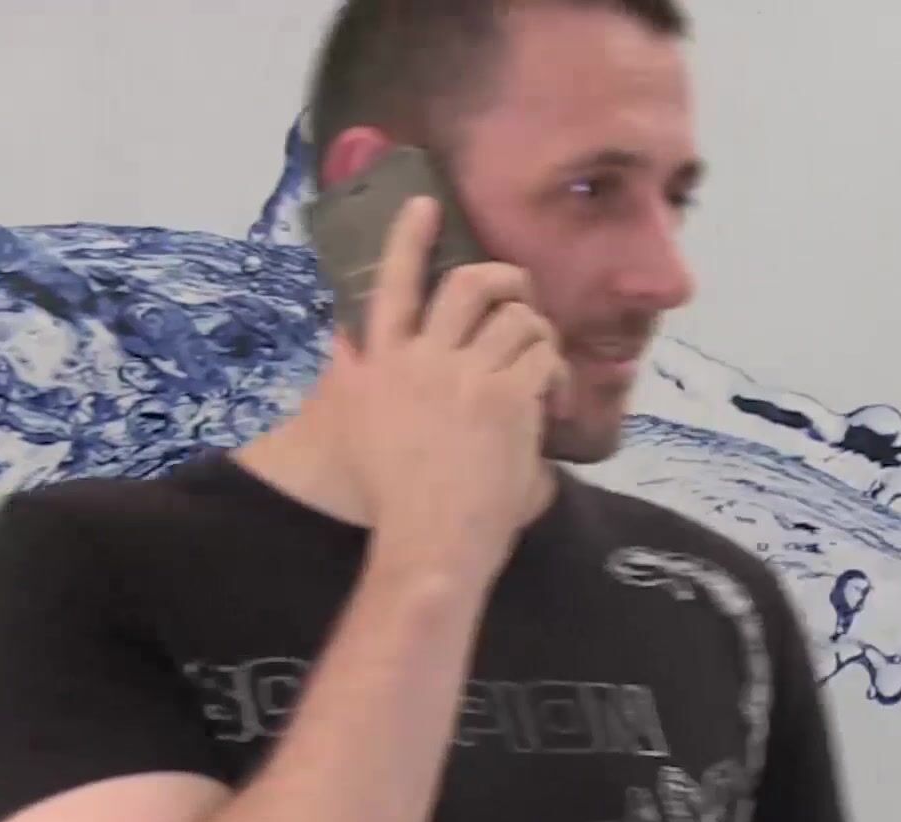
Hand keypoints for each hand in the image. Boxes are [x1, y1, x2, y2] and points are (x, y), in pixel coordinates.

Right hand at [322, 195, 566, 580]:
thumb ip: (353, 376)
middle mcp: (421, 360)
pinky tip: (555, 398)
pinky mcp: (506, 397)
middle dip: (505, 277)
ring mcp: (465, 375)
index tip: (426, 202)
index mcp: (380, 365)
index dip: (410, 238)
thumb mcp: (358, 426)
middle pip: (468, 284)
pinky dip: (557, 371)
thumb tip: (343, 339)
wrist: (429, 539)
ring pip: (517, 317)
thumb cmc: (396, 498)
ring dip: (538, 331)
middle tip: (519, 292)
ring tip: (542, 361)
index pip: (393, 285)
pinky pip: (543, 356)